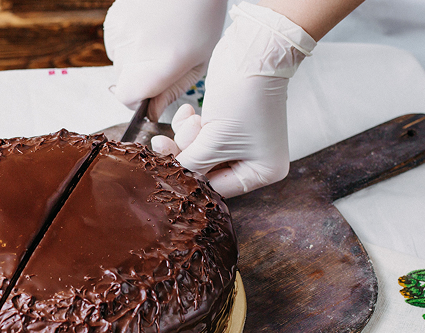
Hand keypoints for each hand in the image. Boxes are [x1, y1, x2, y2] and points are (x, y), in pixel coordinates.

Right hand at [103, 0, 226, 120]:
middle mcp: (135, 49)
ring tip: (157, 43)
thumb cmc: (203, 18)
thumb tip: (152, 112)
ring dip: (133, 61)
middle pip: (122, 82)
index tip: (151, 95)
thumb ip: (173, 91)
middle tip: (161, 64)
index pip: (127, 98)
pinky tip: (147, 31)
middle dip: (138, 81)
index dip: (138, 100)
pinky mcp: (114, 18)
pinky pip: (114, 44)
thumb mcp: (199, 61)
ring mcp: (121, 32)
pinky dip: (127, 44)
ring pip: (117, 63)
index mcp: (160, 65)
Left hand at [152, 2, 315, 197]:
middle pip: (206, 170)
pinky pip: (200, 135)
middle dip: (186, 154)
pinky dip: (190, 125)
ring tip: (193, 120)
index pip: (217, 188)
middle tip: (161, 143)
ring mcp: (240, 141)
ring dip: (187, 137)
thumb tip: (172, 176)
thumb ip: (191, 164)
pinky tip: (190, 112)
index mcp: (262, 171)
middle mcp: (254, 160)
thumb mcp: (214, 141)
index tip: (167, 169)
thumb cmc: (243, 98)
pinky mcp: (226, 124)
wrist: (252, 53)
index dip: (191, 179)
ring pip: (199, 152)